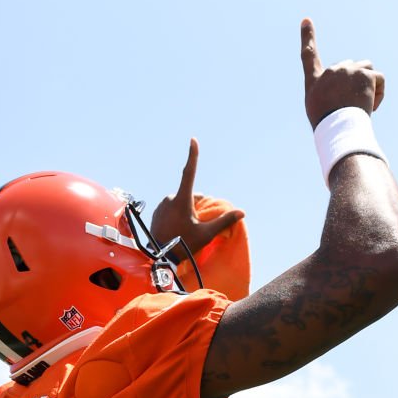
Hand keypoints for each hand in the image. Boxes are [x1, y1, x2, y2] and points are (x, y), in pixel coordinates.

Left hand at [150, 138, 244, 255]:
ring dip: (185, 210)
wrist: (159, 257)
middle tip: (195, 224)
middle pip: (188, 195)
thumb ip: (224, 221)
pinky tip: (175, 229)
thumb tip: (242, 212)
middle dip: (195, 204)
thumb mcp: (206, 234)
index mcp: (181, 200)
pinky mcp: (156, 212)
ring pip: (179, 202)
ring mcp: (161, 205)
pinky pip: (169, 209)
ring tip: (184, 229)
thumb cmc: (184, 245)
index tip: (193, 140)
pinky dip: (176, 215)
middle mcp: (169, 198)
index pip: (189, 172)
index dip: (192, 155)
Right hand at [301, 18, 385, 128]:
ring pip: (367, 68)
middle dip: (356, 82)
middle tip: (353, 105)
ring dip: (369, 84)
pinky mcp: (365, 74)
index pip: (308, 55)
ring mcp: (349, 70)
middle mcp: (331, 71)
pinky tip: (371, 107)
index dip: (307, 37)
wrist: (339, 127)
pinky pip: (379, 79)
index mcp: (316, 80)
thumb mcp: (320, 109)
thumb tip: (345, 95)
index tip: (306, 20)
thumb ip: (330, 93)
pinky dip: (379, 93)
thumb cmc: (329, 125)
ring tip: (363, 104)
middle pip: (351, 66)